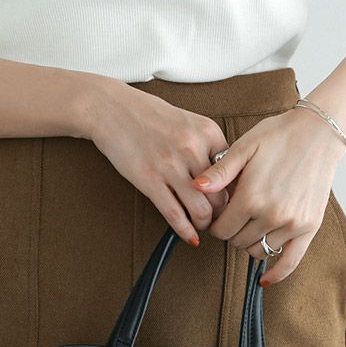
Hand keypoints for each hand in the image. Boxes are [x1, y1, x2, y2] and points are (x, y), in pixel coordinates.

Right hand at [73, 75, 229, 245]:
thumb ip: (207, 146)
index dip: (233, 192)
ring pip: (201, 209)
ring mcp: (171, 165)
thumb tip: (223, 177)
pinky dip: (185, 231)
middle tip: (218, 219)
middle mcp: (193, 148)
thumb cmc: (149, 115)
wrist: (111, 108)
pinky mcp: (149, 180)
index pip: (234, 172)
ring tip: (202, 226)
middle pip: (221, 194)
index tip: (231, 201)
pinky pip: (174, 214)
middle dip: (221, 213)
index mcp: (208, 132)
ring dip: (204, 224)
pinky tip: (190, 237)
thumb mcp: (188, 121)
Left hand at [190, 106, 345, 285]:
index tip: (217, 215)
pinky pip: (290, 261)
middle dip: (231, 231)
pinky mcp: (309, 227)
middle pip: (237, 242)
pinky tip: (264, 280)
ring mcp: (292, 224)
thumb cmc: (279, 137)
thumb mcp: (244, 147)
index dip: (214, 224)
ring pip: (258, 251)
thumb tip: (195, 187)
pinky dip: (277, 274)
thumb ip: (219, 172)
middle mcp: (271, 215)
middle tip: (234, 216)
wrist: (318, 133)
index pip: (220, 230)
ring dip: (249, 242)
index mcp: (251, 198)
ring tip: (251, 224)